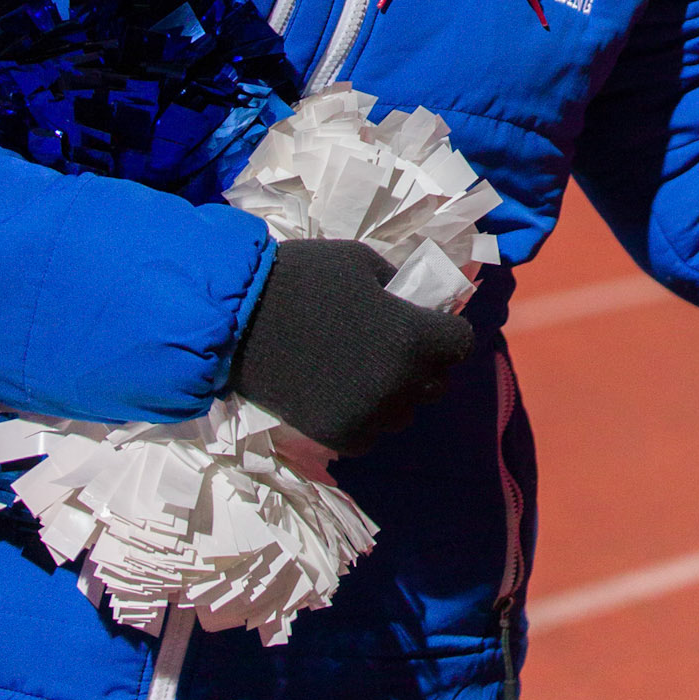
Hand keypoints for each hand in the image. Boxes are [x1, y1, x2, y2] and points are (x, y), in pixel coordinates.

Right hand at [229, 239, 474, 455]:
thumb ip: (400, 286)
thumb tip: (420, 303)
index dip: (446, 330)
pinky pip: (371, 436)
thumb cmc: (304, 278)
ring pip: (405, 413)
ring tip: (367, 370)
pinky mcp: (335, 436)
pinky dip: (366, 418)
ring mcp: (367, 414)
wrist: (238, 319)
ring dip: (397, 395)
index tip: (428, 323)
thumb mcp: (363, 262)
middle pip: (437, 382)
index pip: (460, 343)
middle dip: (425, 363)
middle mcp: (398, 382)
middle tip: (396, 346)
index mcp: (411, 336)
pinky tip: (347, 393)